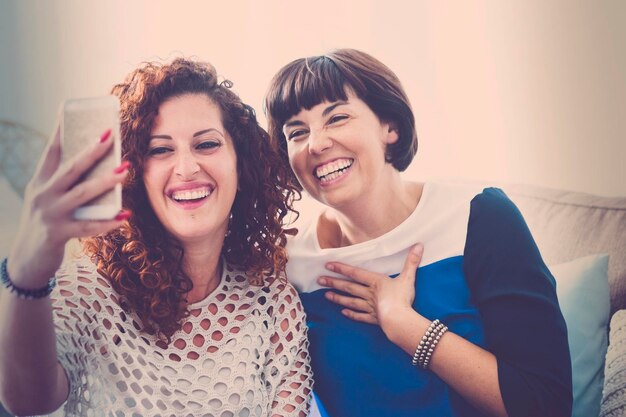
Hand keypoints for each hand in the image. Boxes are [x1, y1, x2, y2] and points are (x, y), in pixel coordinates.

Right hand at [7, 122, 129, 287]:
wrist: (26, 260)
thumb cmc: (45, 223)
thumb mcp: (48, 200)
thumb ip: (66, 184)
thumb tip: (97, 166)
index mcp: (40, 183)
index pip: (52, 153)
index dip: (61, 131)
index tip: (70, 110)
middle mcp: (43, 195)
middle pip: (70, 169)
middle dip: (91, 151)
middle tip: (111, 135)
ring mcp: (50, 214)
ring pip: (82, 194)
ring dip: (106, 181)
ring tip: (125, 169)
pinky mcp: (59, 234)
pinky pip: (88, 227)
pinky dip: (108, 222)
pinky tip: (125, 215)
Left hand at [319, 243, 423, 334]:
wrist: (399, 320)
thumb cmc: (402, 298)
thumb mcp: (408, 278)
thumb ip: (412, 262)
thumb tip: (419, 245)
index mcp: (376, 282)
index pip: (355, 273)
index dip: (341, 268)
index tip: (327, 265)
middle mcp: (369, 294)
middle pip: (348, 287)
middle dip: (333, 283)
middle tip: (319, 280)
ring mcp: (370, 307)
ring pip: (351, 301)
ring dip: (338, 298)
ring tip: (326, 296)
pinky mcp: (373, 319)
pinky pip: (360, 316)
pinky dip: (352, 314)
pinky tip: (344, 313)